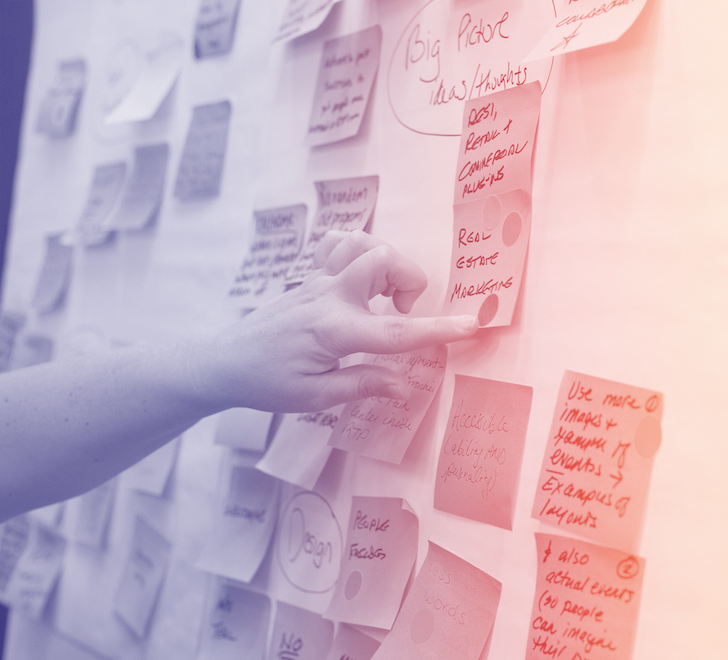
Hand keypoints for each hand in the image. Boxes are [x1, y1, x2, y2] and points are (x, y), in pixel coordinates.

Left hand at [196, 231, 476, 411]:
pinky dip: (360, 252)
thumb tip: (404, 385)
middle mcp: (329, 297)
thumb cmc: (267, 382)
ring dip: (387, 263)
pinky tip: (362, 280)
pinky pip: (340, 245)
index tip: (473, 324)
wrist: (225, 360)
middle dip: (410, 280)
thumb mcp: (315, 396)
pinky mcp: (309, 276)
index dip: (439, 329)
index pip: (397, 331)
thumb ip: (363, 384)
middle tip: (402, 312)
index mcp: (335, 331)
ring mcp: (318, 281)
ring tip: (384, 296)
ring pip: (363, 243)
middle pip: (382, 259)